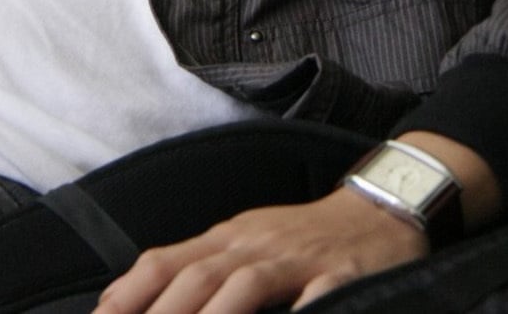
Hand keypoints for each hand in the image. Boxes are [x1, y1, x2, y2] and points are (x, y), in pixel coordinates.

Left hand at [95, 185, 425, 313]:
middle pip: (196, 277)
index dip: (127, 295)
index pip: (164, 262)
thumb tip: (134, 301)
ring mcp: (297, 259)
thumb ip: (198, 269)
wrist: (379, 207)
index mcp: (227, 238)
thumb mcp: (246, 243)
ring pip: (244, 285)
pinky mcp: (341, 275)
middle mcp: (254, 244)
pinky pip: (316, 298)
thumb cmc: (303, 237)